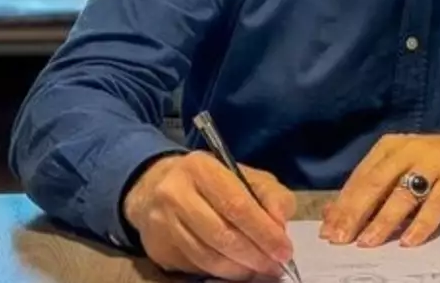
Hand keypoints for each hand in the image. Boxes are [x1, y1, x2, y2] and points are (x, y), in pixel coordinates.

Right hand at [122, 151, 296, 279]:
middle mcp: (176, 194)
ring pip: (207, 257)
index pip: (237, 205)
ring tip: (259, 271)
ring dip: (239, 269)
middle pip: (221, 234)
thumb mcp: (246, 176)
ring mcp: (163, 223)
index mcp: (201, 168)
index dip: (264, 232)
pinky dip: (221, 273)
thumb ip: (271, 196)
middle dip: (255, 256)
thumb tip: (280, 227)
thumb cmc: (212, 182)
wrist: (155, 187)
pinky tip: (236, 269)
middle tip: (275, 266)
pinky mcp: (158, 248)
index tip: (284, 250)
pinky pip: (195, 267)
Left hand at [320, 131, 439, 247]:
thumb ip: (370, 189)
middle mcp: (409, 150)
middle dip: (354, 213)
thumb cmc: (435, 165)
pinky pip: (435, 204)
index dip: (342, 205)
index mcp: (390, 147)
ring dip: (382, 220)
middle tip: (340, 238)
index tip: (327, 230)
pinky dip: (420, 224)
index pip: (360, 177)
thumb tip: (331, 213)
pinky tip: (408, 241)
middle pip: (375, 183)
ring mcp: (434, 164)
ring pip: (403, 194)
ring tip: (367, 242)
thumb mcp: (401, 170)